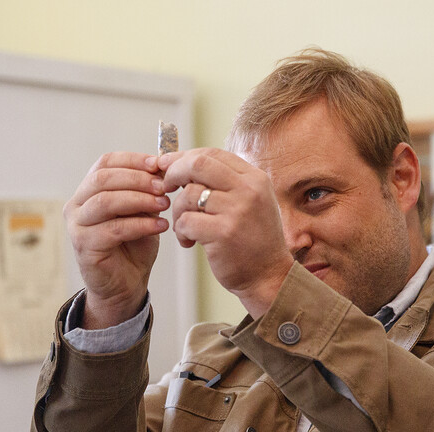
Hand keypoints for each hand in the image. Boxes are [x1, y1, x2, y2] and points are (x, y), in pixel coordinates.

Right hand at [65, 152, 169, 328]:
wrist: (125, 285)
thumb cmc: (133, 246)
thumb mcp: (142, 212)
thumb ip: (146, 192)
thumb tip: (164, 168)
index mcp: (88, 191)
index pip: (105, 163)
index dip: (132, 160)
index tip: (159, 164)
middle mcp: (76, 205)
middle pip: (103, 179)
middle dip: (137, 179)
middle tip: (164, 187)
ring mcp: (76, 226)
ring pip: (105, 201)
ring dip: (138, 200)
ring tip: (164, 205)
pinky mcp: (83, 246)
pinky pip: (113, 229)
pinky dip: (140, 225)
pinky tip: (160, 226)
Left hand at [160, 148, 293, 317]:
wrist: (268, 276)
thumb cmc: (252, 239)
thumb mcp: (248, 202)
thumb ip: (224, 182)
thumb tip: (182, 163)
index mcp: (254, 178)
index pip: (212, 153)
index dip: (183, 157)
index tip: (167, 166)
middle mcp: (249, 190)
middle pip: (198, 164)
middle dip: (173, 173)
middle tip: (164, 187)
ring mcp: (237, 211)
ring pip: (188, 195)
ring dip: (177, 211)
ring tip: (184, 227)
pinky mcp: (224, 233)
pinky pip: (186, 221)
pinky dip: (180, 231)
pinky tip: (189, 242)